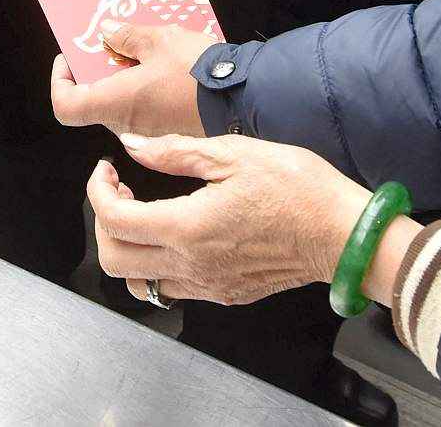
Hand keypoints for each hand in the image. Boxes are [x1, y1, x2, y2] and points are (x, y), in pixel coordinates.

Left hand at [50, 21, 211, 138]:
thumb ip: (126, 35)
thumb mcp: (158, 39)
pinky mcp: (172, 134)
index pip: (65, 107)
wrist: (245, 97)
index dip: (60, 82)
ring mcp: (151, 133)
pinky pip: (148, 110)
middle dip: (101, 71)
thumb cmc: (197, 71)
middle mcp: (128, 125)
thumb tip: (107, 33)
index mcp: (115, 104)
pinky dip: (147, 89)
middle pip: (97, 101)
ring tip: (145, 48)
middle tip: (115, 42)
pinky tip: (166, 66)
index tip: (72, 59)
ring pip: (124, 104)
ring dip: (127, 77)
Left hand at [88, 133, 380, 304]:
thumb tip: (133, 146)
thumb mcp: (234, 153)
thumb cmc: (298, 189)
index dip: (97, 192)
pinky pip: (172, 288)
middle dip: (104, 221)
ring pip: (139, 282)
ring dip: (128, 248)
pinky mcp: (225, 293)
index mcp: (188, 228)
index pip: (114, 221)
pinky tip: (175, 233)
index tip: (106, 170)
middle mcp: (192, 265)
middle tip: (119, 190)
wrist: (343, 233)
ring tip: (144, 213)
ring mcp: (208, 285)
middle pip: (114, 260)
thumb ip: (174, 151)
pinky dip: (157, 264)